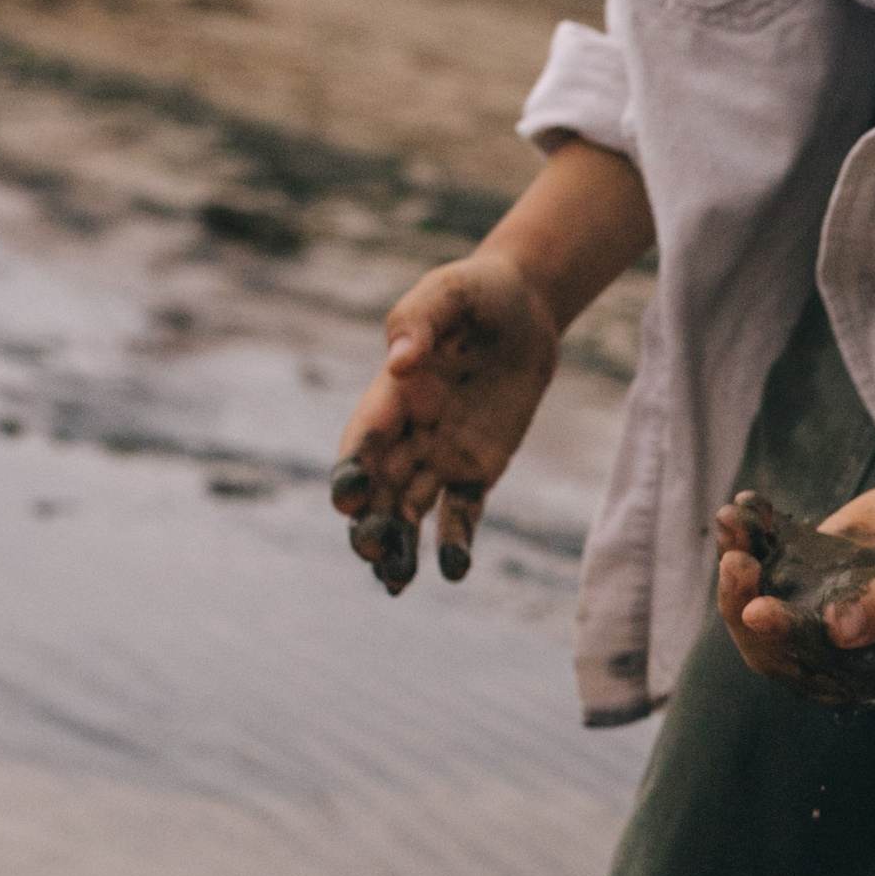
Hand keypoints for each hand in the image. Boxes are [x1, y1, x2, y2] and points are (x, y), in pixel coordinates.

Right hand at [329, 251, 559, 592]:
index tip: (350, 498)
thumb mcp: (449, 292)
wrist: (524, 308)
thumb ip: (420, 322)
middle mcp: (407, 433)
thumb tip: (401, 361)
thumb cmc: (476, 293)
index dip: (350, 472)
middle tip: (371, 551)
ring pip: (409, 511)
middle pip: (378, 489)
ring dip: (399, 547)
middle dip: (370, 522)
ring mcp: (439, 455)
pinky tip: (454, 571)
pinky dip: (455, 543)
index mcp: (390, 395)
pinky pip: (462, 514)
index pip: (361, 441)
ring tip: (395, 582)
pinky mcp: (477, 468)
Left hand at [716, 481, 874, 691]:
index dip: (782, 644)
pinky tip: (742, 507)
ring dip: (734, 569)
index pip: (812, 671)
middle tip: (736, 563)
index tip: (757, 610)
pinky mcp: (795, 579)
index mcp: (867, 676)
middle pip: (767, 646)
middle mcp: (829, 655)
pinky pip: (759, 564)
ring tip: (732, 524)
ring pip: (750, 604)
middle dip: (742, 605)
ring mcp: (806, 616)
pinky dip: (745, 538)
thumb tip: (838, 631)